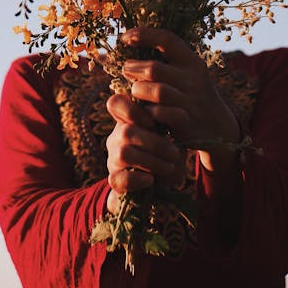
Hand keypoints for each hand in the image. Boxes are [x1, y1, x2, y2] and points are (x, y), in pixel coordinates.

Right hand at [105, 90, 183, 213]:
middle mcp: (117, 137)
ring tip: (169, 166)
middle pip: (126, 131)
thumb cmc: (166, 153)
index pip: (115, 103)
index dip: (132, 110)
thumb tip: (174, 142)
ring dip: (151, 161)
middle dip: (155, 143)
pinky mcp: (115, 180)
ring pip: (124, 153)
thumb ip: (170, 131)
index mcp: (129, 120)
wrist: (156, 184)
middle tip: (174, 152)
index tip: (154, 123)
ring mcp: (113, 158)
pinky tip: (151, 180)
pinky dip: (137, 179)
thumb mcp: (170, 137)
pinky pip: (119, 179)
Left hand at [120, 27, 240, 172]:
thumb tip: (131, 43)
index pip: (167, 39)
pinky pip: (159, 113)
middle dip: (134, 68)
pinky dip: (148, 112)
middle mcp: (194, 79)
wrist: (219, 128)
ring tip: (134, 91)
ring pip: (155, 91)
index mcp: (192, 62)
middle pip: (154, 69)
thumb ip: (165, 63)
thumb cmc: (191, 96)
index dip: (143, 35)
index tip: (125, 38)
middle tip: (126, 70)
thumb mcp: (186, 75)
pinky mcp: (185, 121)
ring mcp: (190, 101)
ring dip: (138, 91)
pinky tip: (146, 112)